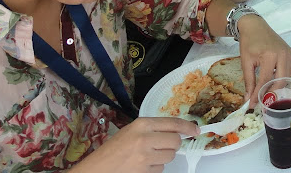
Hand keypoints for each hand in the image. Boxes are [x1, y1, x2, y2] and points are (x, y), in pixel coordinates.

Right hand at [74, 116, 198, 172]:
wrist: (95, 171)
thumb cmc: (111, 151)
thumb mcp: (130, 132)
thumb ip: (152, 129)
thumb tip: (176, 130)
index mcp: (141, 124)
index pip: (173, 122)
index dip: (187, 127)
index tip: (195, 130)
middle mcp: (145, 138)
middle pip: (175, 141)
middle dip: (172, 145)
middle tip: (161, 147)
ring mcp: (145, 156)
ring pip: (170, 156)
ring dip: (162, 158)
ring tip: (145, 157)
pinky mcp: (144, 171)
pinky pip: (160, 170)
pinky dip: (154, 169)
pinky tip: (140, 166)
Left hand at [237, 15, 290, 104]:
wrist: (255, 26)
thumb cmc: (249, 42)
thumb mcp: (246, 62)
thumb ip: (249, 81)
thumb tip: (249, 98)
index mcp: (269, 56)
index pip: (266, 81)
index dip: (259, 94)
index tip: (253, 104)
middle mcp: (282, 55)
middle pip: (281, 81)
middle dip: (272, 93)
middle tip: (263, 100)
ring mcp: (288, 53)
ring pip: (288, 76)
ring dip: (279, 86)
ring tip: (268, 92)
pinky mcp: (290, 52)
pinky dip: (284, 77)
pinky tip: (275, 80)